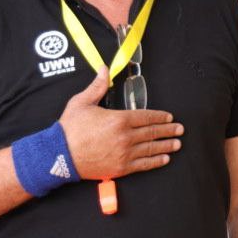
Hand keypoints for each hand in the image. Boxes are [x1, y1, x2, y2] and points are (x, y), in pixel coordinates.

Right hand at [58, 68, 183, 179]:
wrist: (58, 155)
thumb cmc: (69, 128)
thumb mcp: (82, 102)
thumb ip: (98, 86)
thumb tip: (105, 69)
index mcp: (119, 119)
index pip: (147, 116)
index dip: (160, 117)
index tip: (170, 117)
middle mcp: (125, 136)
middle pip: (152, 132)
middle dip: (168, 130)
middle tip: (180, 130)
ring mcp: (124, 153)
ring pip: (151, 148)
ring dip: (166, 145)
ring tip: (177, 144)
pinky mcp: (121, 168)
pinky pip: (144, 164)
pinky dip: (156, 161)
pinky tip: (165, 159)